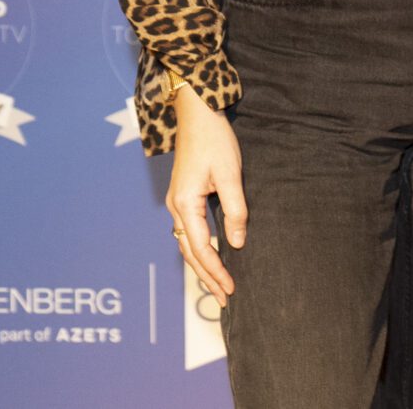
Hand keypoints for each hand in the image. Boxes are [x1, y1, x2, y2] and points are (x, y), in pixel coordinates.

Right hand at [167, 85, 247, 304]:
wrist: (197, 113)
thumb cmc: (214, 139)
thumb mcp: (230, 174)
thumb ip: (235, 210)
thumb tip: (236, 243)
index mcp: (185, 203)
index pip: (201, 248)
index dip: (216, 271)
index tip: (230, 289)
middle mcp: (176, 206)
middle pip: (190, 252)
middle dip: (206, 277)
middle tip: (224, 299)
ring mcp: (177, 202)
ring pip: (187, 244)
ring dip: (202, 266)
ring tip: (217, 286)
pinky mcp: (183, 196)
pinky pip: (188, 231)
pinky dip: (198, 250)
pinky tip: (209, 256)